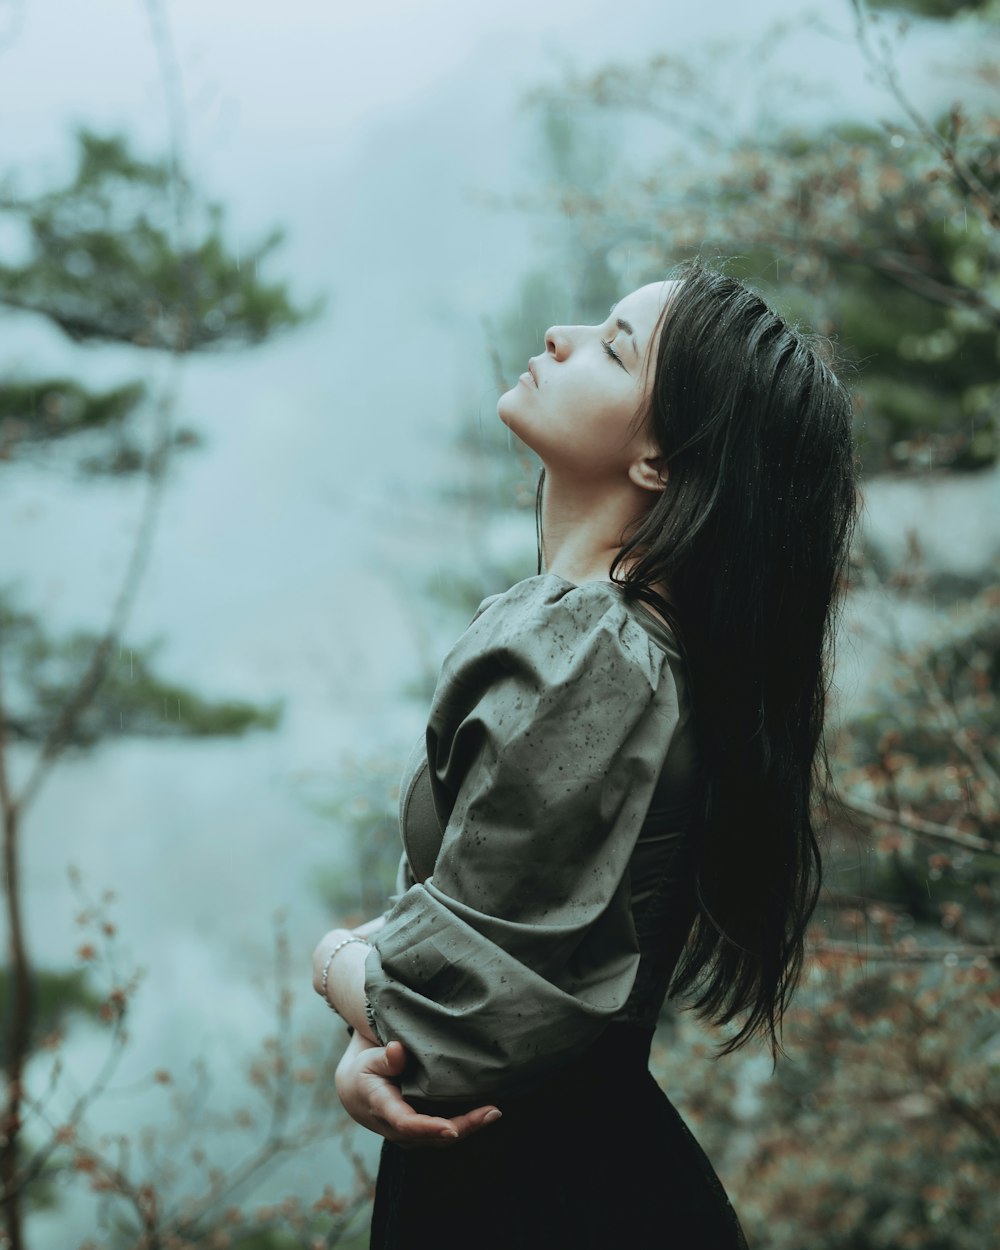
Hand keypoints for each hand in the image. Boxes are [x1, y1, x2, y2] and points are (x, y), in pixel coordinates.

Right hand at [335, 1037, 501, 1148]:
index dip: (430, 1127)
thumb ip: (385, 1058)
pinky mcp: (421, 1136)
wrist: (358, 1093)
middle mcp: (398, 1131)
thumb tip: (398, 1050)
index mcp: (384, 1110)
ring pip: (443, 1139)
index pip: (408, 1125)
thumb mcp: (369, 1060)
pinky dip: (465, 1125)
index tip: (452, 1128)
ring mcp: (411, 1137)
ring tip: (493, 1112)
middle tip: (492, 1112)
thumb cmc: (366, 1071)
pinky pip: (445, 1135)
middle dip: (464, 1127)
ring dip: (470, 1127)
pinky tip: (485, 1113)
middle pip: (434, 1136)